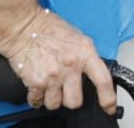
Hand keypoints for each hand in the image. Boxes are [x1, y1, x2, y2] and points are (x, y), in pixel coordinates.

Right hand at [0, 7, 116, 113]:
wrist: (24, 26)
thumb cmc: (49, 29)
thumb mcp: (77, 37)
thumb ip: (86, 56)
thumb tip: (94, 73)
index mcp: (85, 52)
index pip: (103, 80)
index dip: (108, 98)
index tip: (109, 107)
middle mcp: (71, 65)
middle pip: (75, 101)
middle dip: (70, 98)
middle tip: (64, 87)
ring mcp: (53, 75)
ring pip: (55, 104)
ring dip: (52, 97)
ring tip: (49, 82)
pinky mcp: (36, 82)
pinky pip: (37, 101)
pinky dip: (36, 97)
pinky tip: (37, 84)